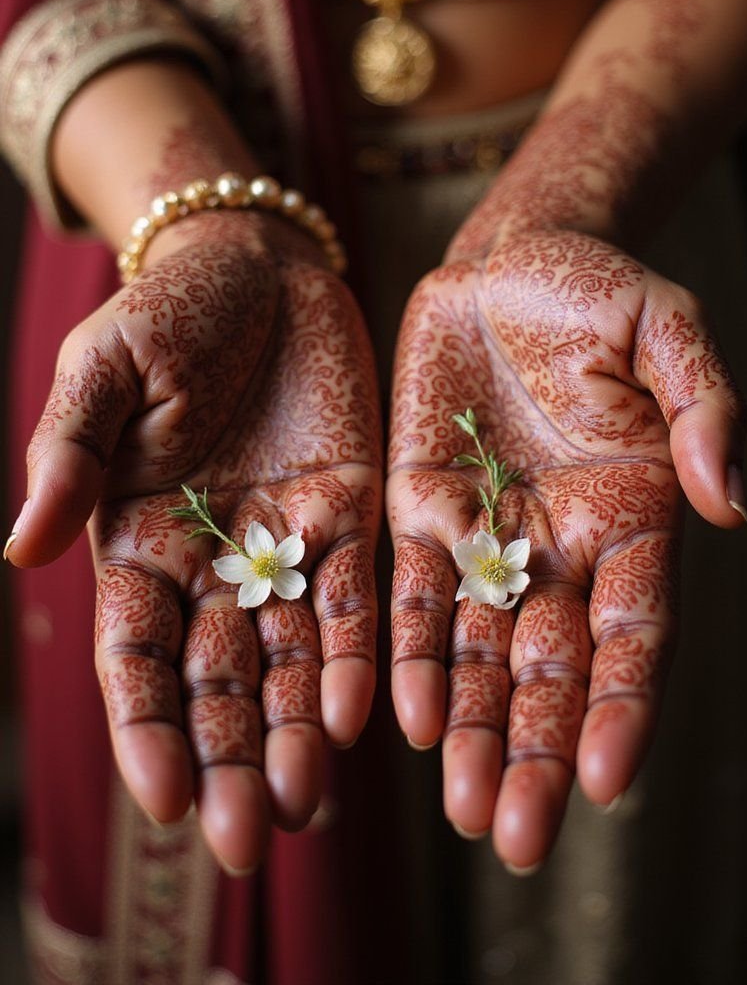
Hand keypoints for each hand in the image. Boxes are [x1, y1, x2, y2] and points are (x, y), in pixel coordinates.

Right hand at [9, 212, 380, 874]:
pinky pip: (355, 599)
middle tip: (242, 841)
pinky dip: (353, 657)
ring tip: (303, 807)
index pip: (138, 657)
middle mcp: (211, 562)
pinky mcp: (351, 514)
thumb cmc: (164, 311)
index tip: (165, 799)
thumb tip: (19, 548)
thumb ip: (69, 454)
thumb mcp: (102, 369)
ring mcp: (285, 544)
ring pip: (288, 660)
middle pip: (215, 681)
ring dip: (291, 734)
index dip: (146, 729)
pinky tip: (355, 716)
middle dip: (225, 760)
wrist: (256, 262)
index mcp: (136, 539)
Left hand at [388, 228, 743, 869]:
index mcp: (635, 517)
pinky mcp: (421, 510)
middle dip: (537, 752)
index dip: (622, 705)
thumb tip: (725, 507)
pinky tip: (409, 717)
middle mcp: (564, 547)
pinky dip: (414, 656)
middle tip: (518, 838)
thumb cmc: (601, 291)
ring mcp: (490, 536)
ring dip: (473, 732)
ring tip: (464, 810)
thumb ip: (703, 410)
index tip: (605, 778)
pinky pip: (416, 598)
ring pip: (483, 655)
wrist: (508, 260)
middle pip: (553, 671)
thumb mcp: (667, 328)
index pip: (633, 635)